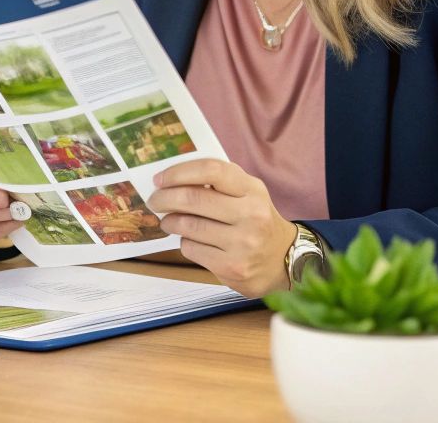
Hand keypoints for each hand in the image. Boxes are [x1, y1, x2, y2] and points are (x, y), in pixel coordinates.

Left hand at [147, 158, 297, 297]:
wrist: (283, 260)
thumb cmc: (255, 220)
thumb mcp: (247, 194)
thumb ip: (218, 184)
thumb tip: (172, 179)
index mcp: (252, 190)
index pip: (212, 170)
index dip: (179, 172)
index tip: (160, 178)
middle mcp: (251, 214)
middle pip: (194, 199)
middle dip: (165, 198)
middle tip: (155, 200)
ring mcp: (242, 243)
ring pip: (188, 226)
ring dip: (171, 222)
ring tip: (169, 222)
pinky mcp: (232, 267)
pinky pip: (192, 249)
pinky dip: (184, 243)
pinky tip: (191, 241)